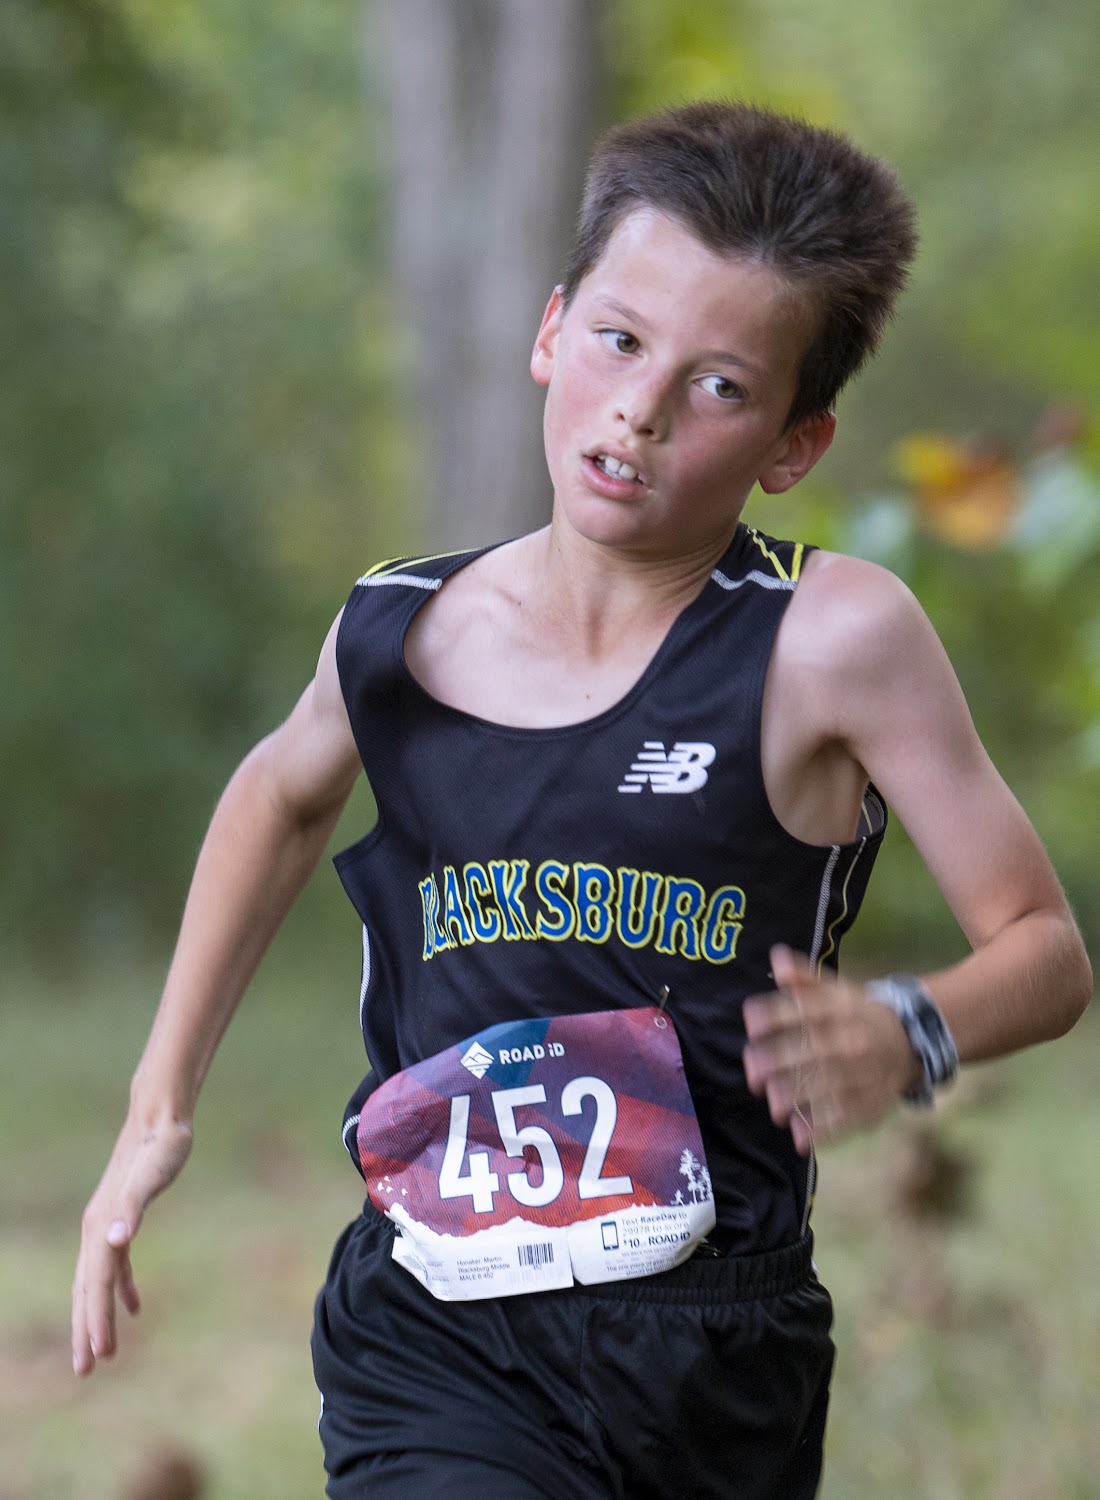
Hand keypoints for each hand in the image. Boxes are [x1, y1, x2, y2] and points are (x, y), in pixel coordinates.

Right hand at [72, 1113, 193, 1374]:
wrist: (159, 1117)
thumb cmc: (160, 1146)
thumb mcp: (152, 1174)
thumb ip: (133, 1207)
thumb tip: (117, 1239)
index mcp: (102, 1226)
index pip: (96, 1285)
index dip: (96, 1321)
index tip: (100, 1355)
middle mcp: (98, 1230)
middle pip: (87, 1290)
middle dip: (86, 1330)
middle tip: (87, 1370)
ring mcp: (108, 1225)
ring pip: (97, 1282)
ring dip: (98, 1316)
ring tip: (102, 1352)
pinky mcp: (123, 1219)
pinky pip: (117, 1266)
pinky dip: (122, 1289)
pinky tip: (135, 1308)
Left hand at [742, 945, 920, 1154]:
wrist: (908, 1042)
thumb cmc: (854, 1015)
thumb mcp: (834, 991)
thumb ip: (803, 978)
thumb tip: (776, 959)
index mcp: (843, 1008)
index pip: (807, 1008)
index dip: (777, 1014)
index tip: (750, 1023)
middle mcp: (855, 1039)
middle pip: (815, 1049)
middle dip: (779, 1061)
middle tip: (752, 1073)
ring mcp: (866, 1072)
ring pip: (831, 1085)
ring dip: (798, 1097)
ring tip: (773, 1105)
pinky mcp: (872, 1102)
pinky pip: (848, 1117)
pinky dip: (824, 1129)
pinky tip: (799, 1135)